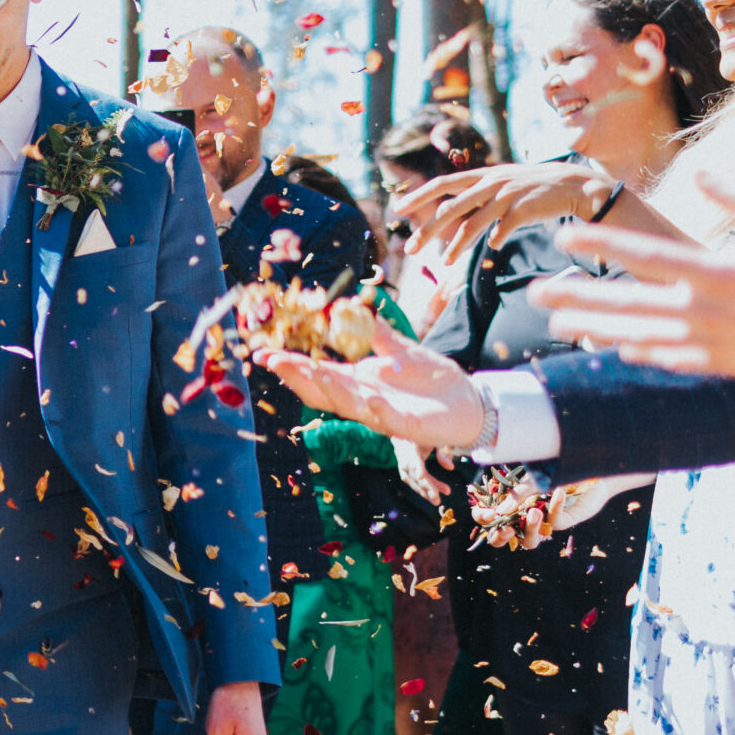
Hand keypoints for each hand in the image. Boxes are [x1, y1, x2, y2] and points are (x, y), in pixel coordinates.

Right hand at [253, 314, 485, 450]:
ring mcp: (382, 415)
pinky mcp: (407, 427)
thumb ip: (375, 332)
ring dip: (329, 390)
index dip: (292, 364)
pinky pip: (388, 421)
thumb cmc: (434, 379)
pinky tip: (368, 398)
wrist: (469, 403)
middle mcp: (363, 399)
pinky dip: (377, 411)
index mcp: (359, 381)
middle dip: (297, 375)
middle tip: (273, 360)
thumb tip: (346, 307)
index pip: (319, 372)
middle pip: (322, 391)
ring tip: (310, 371)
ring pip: (348, 405)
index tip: (265, 352)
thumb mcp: (401, 349)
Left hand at [393, 163, 606, 261]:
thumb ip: (479, 196)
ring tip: (444, 262)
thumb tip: (453, 213)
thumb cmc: (534, 188)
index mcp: (483, 176)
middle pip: (450, 208)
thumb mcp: (503, 184)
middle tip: (410, 249)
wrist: (574, 185)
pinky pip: (502, 229)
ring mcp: (507, 195)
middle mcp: (491, 183)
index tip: (399, 208)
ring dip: (456, 245)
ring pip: (472, 223)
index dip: (419, 194)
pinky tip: (493, 247)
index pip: (443, 183)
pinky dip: (495, 239)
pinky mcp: (524, 209)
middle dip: (427, 230)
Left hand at [537, 172, 734, 377]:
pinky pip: (669, 360)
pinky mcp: (726, 366)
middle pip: (629, 307)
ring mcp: (717, 346)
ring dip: (595, 328)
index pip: (648, 259)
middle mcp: (713, 316)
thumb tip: (700, 169)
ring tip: (557, 320)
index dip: (602, 248)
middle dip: (578, 299)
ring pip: (640, 339)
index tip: (565, 238)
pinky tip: (610, 344)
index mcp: (725, 275)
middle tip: (534, 293)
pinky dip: (636, 352)